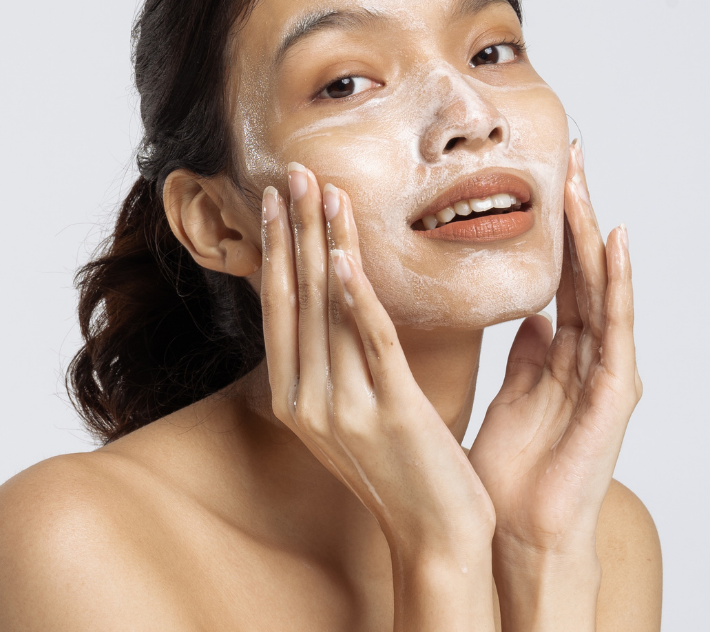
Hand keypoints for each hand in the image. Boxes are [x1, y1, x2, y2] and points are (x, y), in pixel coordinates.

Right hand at [259, 163, 494, 559]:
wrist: (434, 537)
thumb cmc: (400, 468)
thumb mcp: (353, 412)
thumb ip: (336, 362)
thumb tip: (336, 302)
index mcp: (296, 399)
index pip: (280, 310)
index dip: (275, 251)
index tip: (275, 201)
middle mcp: (308, 402)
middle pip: (295, 299)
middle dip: (291, 231)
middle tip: (290, 173)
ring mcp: (344, 408)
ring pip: (327, 310)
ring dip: (322, 244)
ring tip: (320, 191)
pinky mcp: (389, 412)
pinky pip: (368, 342)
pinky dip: (353, 296)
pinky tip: (341, 256)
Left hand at [469, 140, 641, 563]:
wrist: (517, 530)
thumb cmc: (513, 466)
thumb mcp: (515, 392)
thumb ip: (527, 352)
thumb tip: (530, 314)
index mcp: (561, 352)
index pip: (560, 276)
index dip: (553, 228)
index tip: (543, 178)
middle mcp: (588, 355)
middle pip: (582, 270)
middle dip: (575, 213)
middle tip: (568, 154)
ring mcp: (604, 372)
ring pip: (599, 287)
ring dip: (591, 232)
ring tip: (581, 178)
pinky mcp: (613, 395)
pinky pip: (613, 329)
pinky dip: (614, 284)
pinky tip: (611, 242)